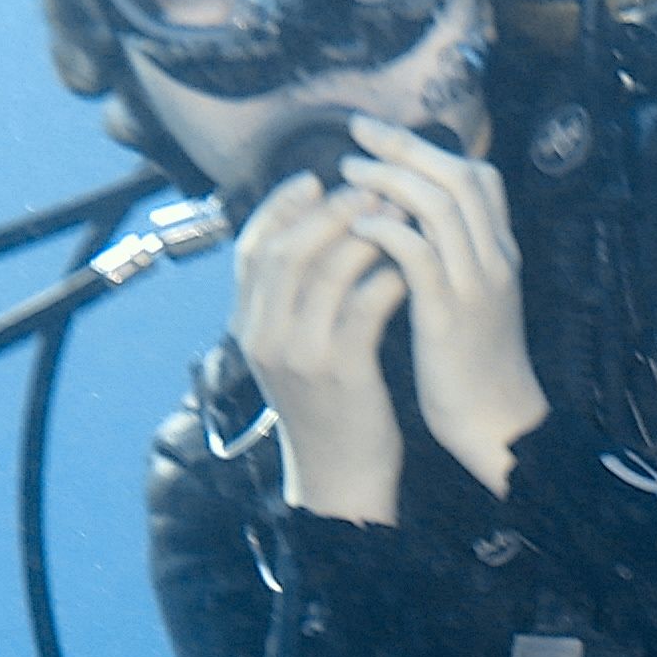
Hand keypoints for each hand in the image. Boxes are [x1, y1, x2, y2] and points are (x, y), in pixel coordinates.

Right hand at [229, 177, 412, 525]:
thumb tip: (304, 235)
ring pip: (326, 272)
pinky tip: (408, 264)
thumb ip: (286, 302)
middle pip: (287, 249)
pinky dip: (387, 277)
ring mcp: (301, 354)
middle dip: (327, 212)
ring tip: (392, 216)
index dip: (279, 206)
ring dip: (363, 236)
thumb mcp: (289, 353)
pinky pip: (365, 306)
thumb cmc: (325, 408)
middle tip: (363, 190)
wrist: (338, 477)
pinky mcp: (342, 371)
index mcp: (248, 327)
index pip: (252, 248)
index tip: (312, 179)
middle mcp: (265, 337)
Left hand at [332, 120, 546, 497]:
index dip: (431, 150)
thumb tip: (410, 218)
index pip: (478, 176)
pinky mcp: (447, 314)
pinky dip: (384, 230)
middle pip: (457, 176)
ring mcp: (474, 285)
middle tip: (358, 135)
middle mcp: (494, 260)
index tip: (385, 140)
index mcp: (501, 253)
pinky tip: (356, 226)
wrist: (495, 423)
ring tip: (348, 176)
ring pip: (437, 205)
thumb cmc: (473, 364)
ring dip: (388, 182)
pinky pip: (416, 254)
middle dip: (403, 148)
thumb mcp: (473, 298)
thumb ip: (453, 256)